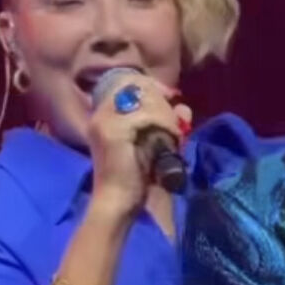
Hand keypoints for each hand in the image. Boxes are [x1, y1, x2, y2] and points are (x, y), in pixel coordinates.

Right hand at [88, 75, 191, 220]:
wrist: (118, 201)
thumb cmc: (133, 176)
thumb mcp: (150, 142)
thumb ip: (162, 122)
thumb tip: (184, 108)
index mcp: (104, 113)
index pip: (130, 84)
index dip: (153, 89)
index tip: (171, 100)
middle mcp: (101, 112)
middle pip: (138, 88)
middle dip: (163, 103)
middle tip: (175, 124)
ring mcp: (105, 120)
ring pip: (146, 100)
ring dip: (166, 116)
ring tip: (173, 136)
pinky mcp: (114, 131)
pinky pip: (147, 116)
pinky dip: (165, 126)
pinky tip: (171, 141)